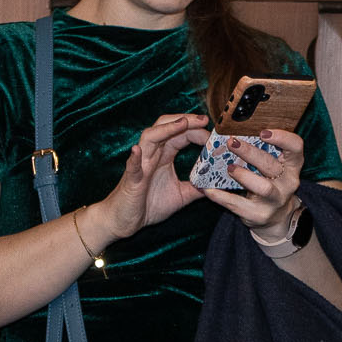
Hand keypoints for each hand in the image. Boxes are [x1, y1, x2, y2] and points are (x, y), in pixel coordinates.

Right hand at [83, 113, 211, 247]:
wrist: (125, 221)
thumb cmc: (148, 205)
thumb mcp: (181, 196)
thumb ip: (197, 188)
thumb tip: (217, 185)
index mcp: (163, 156)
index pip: (181, 134)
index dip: (196, 130)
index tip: (213, 132)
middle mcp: (151, 155)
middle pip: (166, 127)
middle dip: (185, 121)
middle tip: (204, 120)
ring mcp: (140, 165)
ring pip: (150, 138)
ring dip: (166, 129)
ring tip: (182, 123)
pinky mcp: (131, 180)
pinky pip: (131, 165)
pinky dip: (134, 157)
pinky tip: (137, 150)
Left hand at [198, 128, 309, 239]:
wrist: (278, 217)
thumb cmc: (271, 182)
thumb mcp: (273, 165)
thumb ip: (262, 150)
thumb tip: (232, 132)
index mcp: (292, 165)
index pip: (295, 147)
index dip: (282, 138)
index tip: (263, 132)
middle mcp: (288, 182)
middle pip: (271, 165)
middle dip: (250, 153)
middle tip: (232, 142)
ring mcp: (275, 200)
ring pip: (263, 187)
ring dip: (243, 176)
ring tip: (229, 168)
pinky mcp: (259, 215)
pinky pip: (238, 205)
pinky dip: (221, 196)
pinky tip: (208, 189)